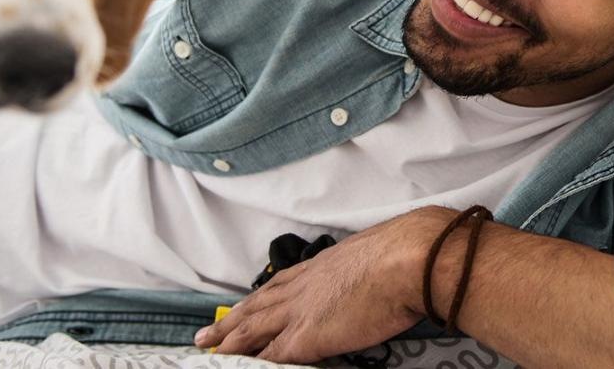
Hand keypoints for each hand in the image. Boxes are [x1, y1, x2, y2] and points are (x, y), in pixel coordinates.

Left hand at [194, 208, 450, 363]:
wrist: (407, 260)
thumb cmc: (402, 255)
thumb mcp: (376, 255)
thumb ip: (364, 270)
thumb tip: (374, 277)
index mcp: (319, 267)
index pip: (278, 286)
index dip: (257, 299)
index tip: (242, 306)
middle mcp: (302, 287)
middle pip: (256, 307)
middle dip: (230, 322)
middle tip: (206, 334)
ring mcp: (300, 312)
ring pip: (252, 330)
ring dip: (229, 341)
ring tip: (207, 349)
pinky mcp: (305, 337)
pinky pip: (270, 355)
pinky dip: (253, 362)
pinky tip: (238, 366)